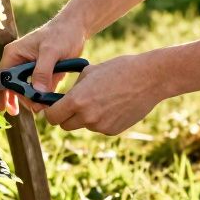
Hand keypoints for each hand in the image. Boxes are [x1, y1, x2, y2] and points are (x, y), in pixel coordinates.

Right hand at [0, 14, 88, 114]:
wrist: (75, 28)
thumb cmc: (61, 34)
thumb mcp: (52, 51)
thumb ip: (43, 71)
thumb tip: (36, 92)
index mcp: (13, 54)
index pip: (0, 78)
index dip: (0, 94)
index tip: (4, 109)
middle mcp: (17, 62)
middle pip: (12, 88)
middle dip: (23, 99)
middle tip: (38, 108)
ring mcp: (27, 69)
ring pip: (23, 91)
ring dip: (32, 100)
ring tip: (44, 106)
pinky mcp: (38, 73)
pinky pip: (35, 89)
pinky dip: (40, 96)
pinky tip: (46, 101)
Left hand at [43, 52, 169, 134]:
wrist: (149, 79)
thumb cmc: (118, 69)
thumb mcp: (89, 72)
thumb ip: (73, 89)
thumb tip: (62, 99)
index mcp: (77, 101)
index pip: (52, 117)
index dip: (51, 112)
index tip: (54, 107)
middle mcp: (87, 117)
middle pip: (65, 126)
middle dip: (65, 117)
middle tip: (73, 105)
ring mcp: (100, 126)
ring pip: (83, 125)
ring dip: (86, 117)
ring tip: (102, 99)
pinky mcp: (113, 131)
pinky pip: (99, 127)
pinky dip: (102, 119)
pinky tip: (114, 105)